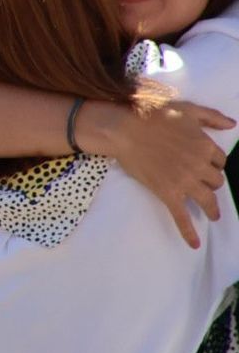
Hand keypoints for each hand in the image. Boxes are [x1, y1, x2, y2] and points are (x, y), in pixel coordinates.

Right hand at [83, 98, 231, 248]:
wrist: (124, 128)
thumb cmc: (152, 114)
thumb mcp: (186, 108)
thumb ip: (211, 116)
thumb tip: (232, 124)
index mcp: (205, 145)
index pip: (219, 160)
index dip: (213, 163)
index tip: (206, 165)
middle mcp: (199, 165)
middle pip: (216, 181)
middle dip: (211, 182)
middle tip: (202, 184)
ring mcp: (184, 181)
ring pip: (208, 199)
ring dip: (213, 209)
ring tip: (213, 215)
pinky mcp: (168, 193)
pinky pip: (182, 216)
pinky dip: (189, 232)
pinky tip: (194, 243)